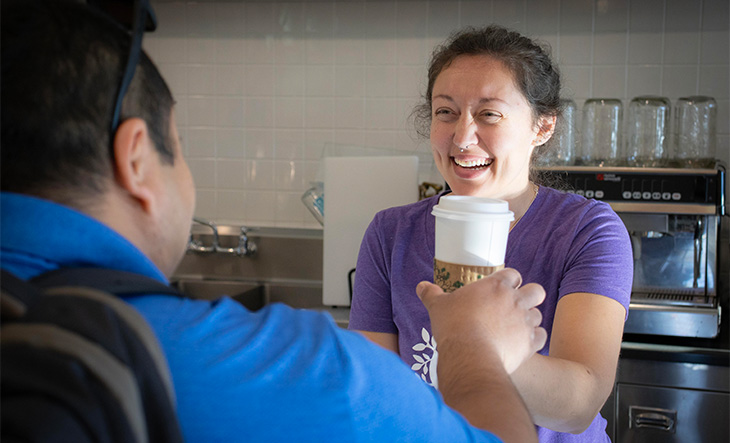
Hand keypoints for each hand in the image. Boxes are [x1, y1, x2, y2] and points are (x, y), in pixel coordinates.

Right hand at [417, 268, 546, 373]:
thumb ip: (431, 294)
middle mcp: (515, 300)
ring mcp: (525, 321)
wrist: (469, 355)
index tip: (503, 288)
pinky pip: (541, 336)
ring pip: (539, 315)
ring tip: (516, 327)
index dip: (510, 281)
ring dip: (530, 320)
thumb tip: (421, 286)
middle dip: (530, 296)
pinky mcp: (530, 342)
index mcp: (496, 286)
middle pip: (536, 291)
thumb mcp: (438, 306)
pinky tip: (522, 343)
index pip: (513, 274)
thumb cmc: (453, 326)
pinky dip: (534, 339)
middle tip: (517, 306)